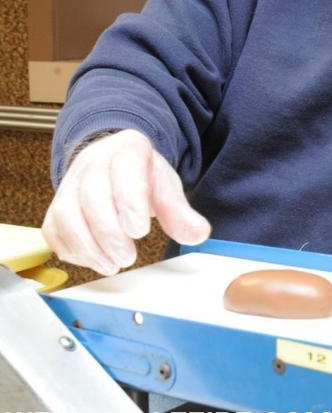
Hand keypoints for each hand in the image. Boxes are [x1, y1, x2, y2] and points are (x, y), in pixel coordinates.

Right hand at [42, 129, 210, 276]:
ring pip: (67, 214)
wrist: (113, 165)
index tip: (140, 231)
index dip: (129, 200)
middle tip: (128, 257)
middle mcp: (93, 162)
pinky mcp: (56, 206)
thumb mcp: (166, 186)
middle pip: (92, 195)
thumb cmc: (141, 177)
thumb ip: (180, 210)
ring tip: (113, 264)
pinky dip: (73, 251)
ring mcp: (70, 183)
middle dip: (109, 233)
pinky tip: (96, 260)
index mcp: (127, 149)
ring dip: (89, 247)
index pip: (124, 167)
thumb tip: (198, 234)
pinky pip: (53, 230)